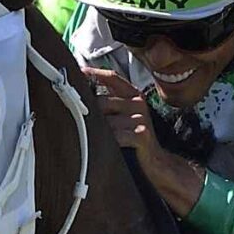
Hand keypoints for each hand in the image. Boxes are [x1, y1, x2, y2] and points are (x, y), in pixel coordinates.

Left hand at [83, 65, 204, 216]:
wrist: (156, 160)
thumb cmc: (137, 137)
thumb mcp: (127, 114)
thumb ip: (111, 101)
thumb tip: (84, 91)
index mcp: (134, 95)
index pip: (112, 77)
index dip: (93, 74)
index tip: (78, 72)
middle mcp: (138, 103)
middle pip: (102, 101)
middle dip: (88, 112)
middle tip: (79, 120)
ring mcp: (140, 118)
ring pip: (105, 121)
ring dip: (96, 131)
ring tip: (93, 138)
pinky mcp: (140, 135)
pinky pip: (114, 135)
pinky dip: (106, 142)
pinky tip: (106, 146)